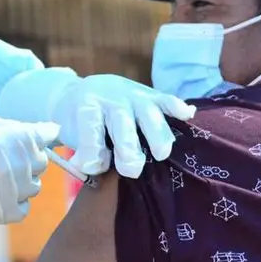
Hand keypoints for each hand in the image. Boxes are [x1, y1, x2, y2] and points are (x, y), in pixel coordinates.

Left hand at [0, 69, 194, 178]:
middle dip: (128, 151)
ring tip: (159, 154)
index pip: (91, 130)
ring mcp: (133, 95)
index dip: (94, 154)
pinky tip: (187, 114)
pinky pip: (166, 99)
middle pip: (123, 124)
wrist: (87, 91)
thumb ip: (84, 151)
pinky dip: (176, 107)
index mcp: (87, 106)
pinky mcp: (150, 95)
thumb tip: (92, 169)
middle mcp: (111, 98)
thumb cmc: (81, 121)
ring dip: (156, 136)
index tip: (94, 167)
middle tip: (131, 170)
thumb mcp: (73, 133)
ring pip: (149, 114)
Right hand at [0, 114, 58, 228]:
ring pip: (34, 184)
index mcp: (7, 140)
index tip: (47, 130)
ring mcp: (9, 194)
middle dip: (30, 152)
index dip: (46, 130)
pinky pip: (24, 207)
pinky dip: (17, 199)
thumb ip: (0, 124)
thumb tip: (24, 129)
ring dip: (23, 176)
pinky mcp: (0, 215)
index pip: (43, 134)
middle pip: (41, 160)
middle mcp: (14, 168)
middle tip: (8, 149)